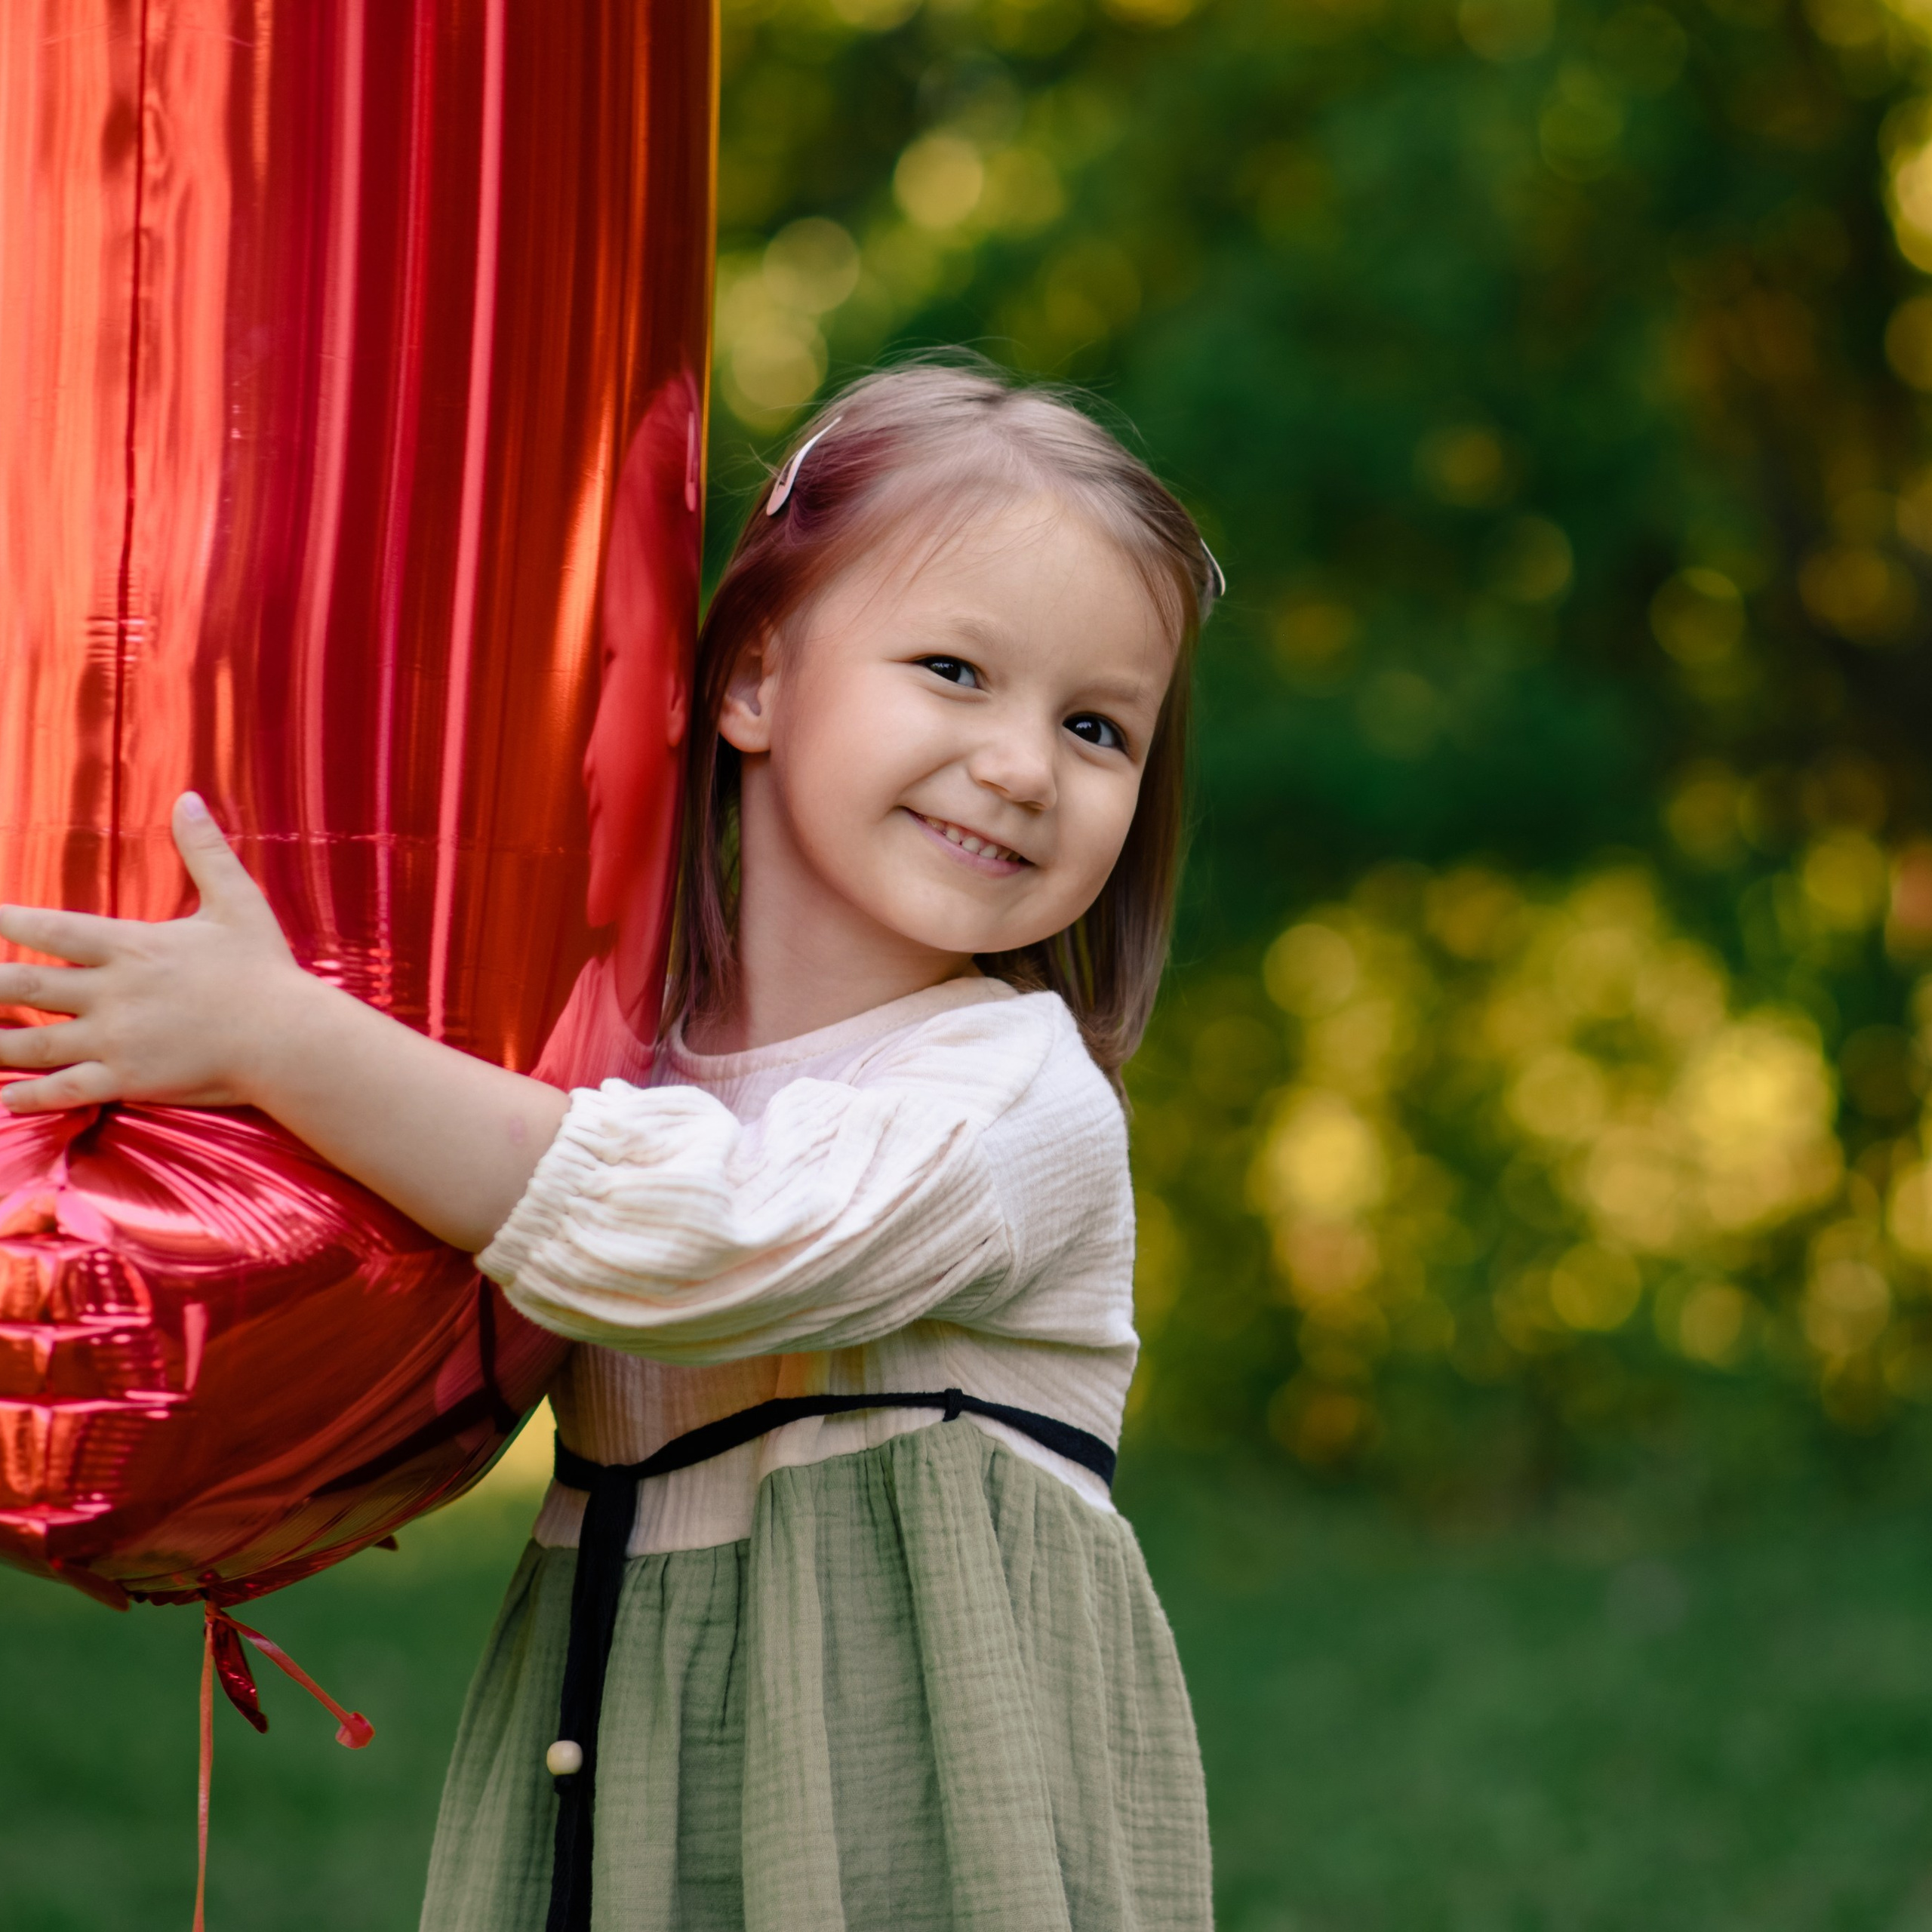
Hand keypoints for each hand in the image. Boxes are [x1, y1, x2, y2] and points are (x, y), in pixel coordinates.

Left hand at [0, 793, 313, 1113]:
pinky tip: (7, 1099)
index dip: (6, 921)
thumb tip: (187, 799)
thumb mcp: (238, 902)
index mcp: (132, 947)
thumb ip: (205, 851)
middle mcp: (112, 993)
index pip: (51, 930)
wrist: (289, 1037)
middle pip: (22, 987)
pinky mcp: (129, 1080)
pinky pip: (65, 1091)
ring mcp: (116, 1041)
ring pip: (32, 1043)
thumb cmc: (267, 971)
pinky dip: (30, 1098)